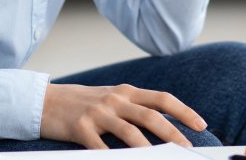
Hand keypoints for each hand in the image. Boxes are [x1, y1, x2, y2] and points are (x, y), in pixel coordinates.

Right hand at [40, 83, 207, 148]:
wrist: (44, 101)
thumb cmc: (82, 103)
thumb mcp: (111, 98)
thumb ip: (134, 107)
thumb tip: (164, 123)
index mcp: (126, 92)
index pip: (162, 99)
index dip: (183, 111)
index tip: (201, 124)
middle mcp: (115, 99)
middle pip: (151, 116)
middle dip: (173, 133)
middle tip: (187, 148)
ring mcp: (98, 113)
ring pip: (130, 132)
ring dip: (148, 149)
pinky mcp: (80, 128)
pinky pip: (100, 148)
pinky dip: (112, 158)